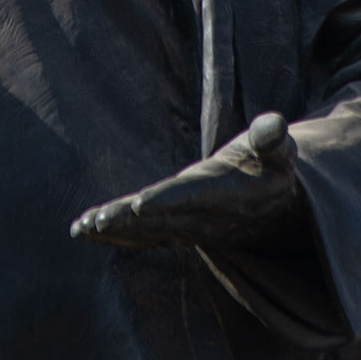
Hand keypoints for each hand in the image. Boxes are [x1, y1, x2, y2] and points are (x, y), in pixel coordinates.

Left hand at [71, 113, 298, 251]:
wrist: (272, 209)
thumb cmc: (271, 169)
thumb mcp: (279, 153)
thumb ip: (272, 138)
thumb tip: (276, 122)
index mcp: (223, 193)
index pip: (191, 197)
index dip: (165, 201)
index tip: (138, 204)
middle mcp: (201, 216)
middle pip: (159, 220)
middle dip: (128, 222)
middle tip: (97, 221)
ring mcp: (187, 228)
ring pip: (145, 231)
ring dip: (114, 231)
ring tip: (81, 228)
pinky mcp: (175, 231)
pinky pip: (142, 237)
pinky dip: (115, 236)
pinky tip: (85, 232)